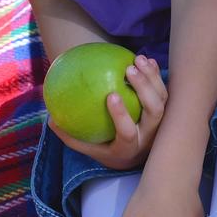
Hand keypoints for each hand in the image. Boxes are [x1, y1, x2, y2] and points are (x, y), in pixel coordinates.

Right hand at [49, 54, 166, 168]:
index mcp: (129, 148)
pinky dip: (156, 75)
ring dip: (152, 78)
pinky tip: (147, 59)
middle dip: (144, 89)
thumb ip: (71, 136)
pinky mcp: (166, 113)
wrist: (134, 157)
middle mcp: (149, 137)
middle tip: (128, 70)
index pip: (128, 132)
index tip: (111, 95)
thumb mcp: (88, 148)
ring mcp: (160, 124)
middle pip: (154, 112)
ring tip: (138, 59)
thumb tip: (50, 119)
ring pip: (163, 100)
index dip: (121, 115)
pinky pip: (164, 91)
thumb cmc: (106, 149)